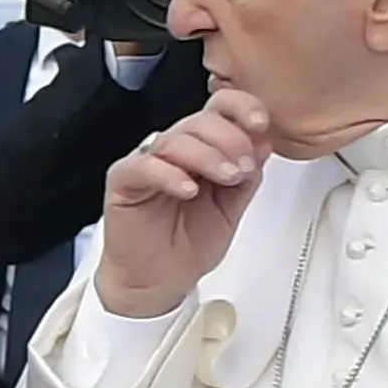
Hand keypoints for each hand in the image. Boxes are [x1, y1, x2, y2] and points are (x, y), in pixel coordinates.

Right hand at [95, 92, 273, 314]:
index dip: (241, 107)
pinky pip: (144, 166)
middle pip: (200, 120)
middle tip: (242, 168)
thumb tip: (263, 142)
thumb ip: (247, 174)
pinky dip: (169, 174)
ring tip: (224, 178)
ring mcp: (148, 162)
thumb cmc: (189, 243)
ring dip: (207, 156)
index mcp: (202, 148)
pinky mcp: (124, 180)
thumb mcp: (232, 206)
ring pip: (175, 140)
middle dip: (230, 139)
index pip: (219, 109)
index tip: (260, 122)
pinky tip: (188, 189)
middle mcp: (175, 150)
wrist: (159, 280)